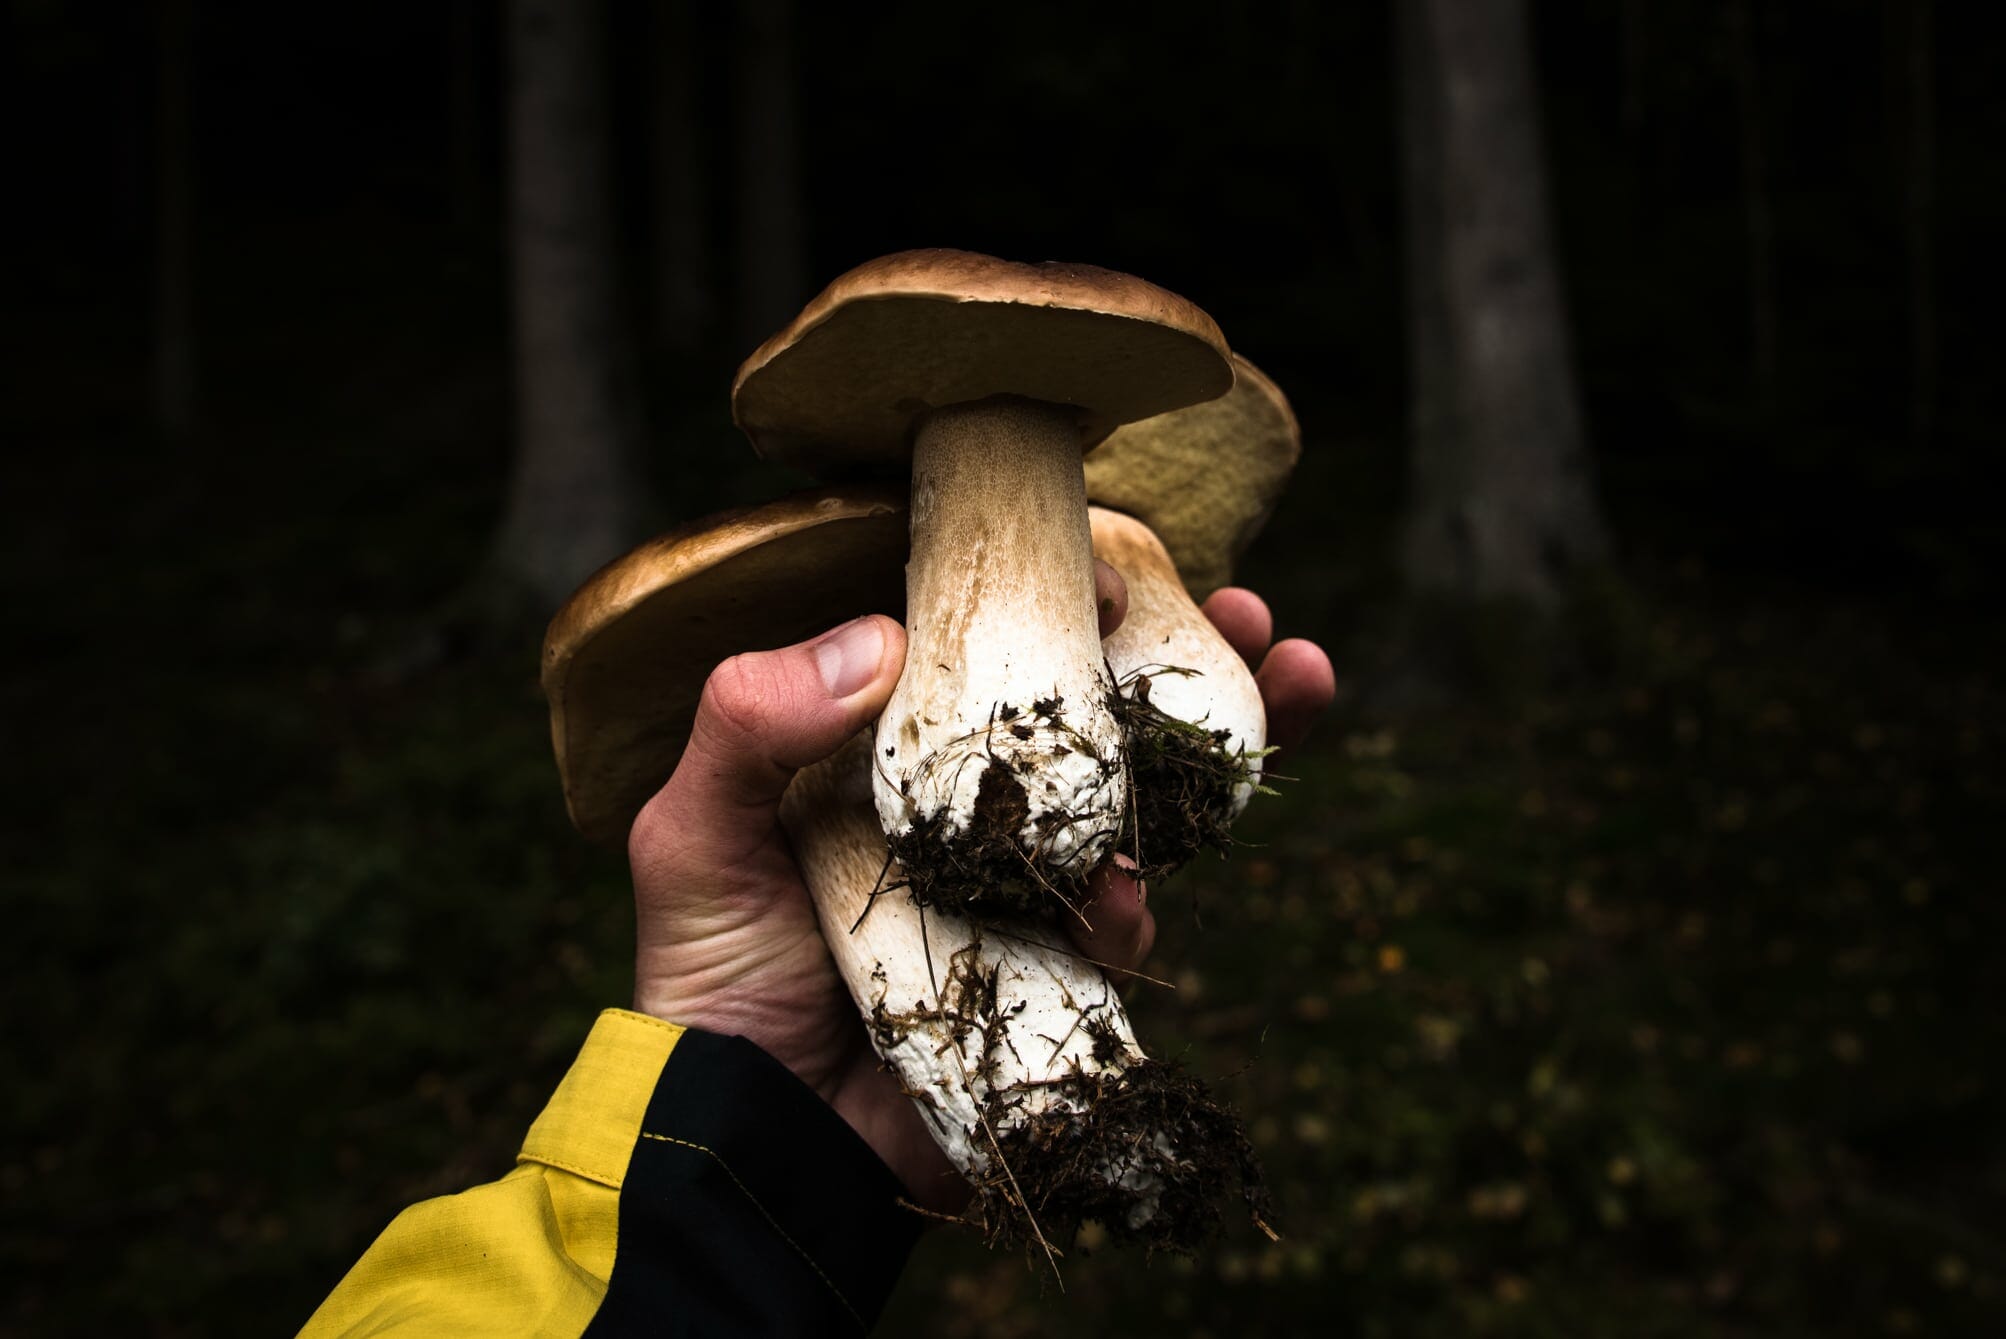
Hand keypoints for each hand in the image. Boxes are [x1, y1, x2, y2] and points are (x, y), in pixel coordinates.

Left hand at [625, 574, 1334, 1207]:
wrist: (753, 1136)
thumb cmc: (709, 971)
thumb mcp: (690, 832)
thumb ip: (746, 723)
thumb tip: (880, 640)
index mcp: (888, 748)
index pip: (985, 644)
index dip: (1059, 594)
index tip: (1117, 568)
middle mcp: (967, 803)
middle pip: (1089, 708)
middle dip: (1188, 654)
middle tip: (1252, 613)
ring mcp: (1018, 884)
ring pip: (1133, 803)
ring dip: (1213, 755)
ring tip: (1286, 693)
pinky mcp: (1051, 970)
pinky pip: (1118, 925)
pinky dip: (1133, 906)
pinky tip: (1120, 904)